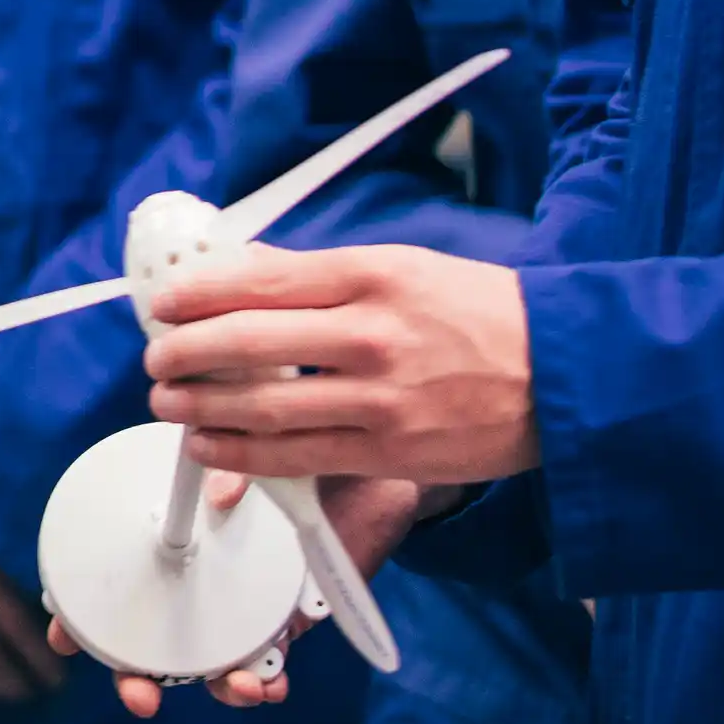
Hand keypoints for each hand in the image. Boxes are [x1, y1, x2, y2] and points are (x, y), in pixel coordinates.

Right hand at [51, 472, 423, 715]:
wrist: (357, 457)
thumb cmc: (290, 453)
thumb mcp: (257, 454)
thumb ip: (234, 471)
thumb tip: (217, 495)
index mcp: (172, 538)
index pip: (117, 579)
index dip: (80, 613)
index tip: (65, 636)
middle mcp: (197, 578)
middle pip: (155, 639)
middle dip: (138, 677)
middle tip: (140, 693)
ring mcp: (240, 604)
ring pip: (213, 663)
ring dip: (219, 686)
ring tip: (238, 687)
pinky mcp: (286, 620)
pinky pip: (270, 662)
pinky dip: (269, 681)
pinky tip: (271, 682)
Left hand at [145, 245, 538, 483]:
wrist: (567, 376)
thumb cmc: (480, 314)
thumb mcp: (401, 267)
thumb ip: (319, 275)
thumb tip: (241, 271)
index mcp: (368, 276)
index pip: (256, 280)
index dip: (194, 294)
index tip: (163, 304)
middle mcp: (369, 335)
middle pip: (244, 342)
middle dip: (180, 351)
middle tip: (155, 356)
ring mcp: (379, 399)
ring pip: (260, 407)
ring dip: (196, 407)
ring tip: (166, 401)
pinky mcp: (390, 453)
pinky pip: (297, 457)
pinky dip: (240, 454)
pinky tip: (209, 445)